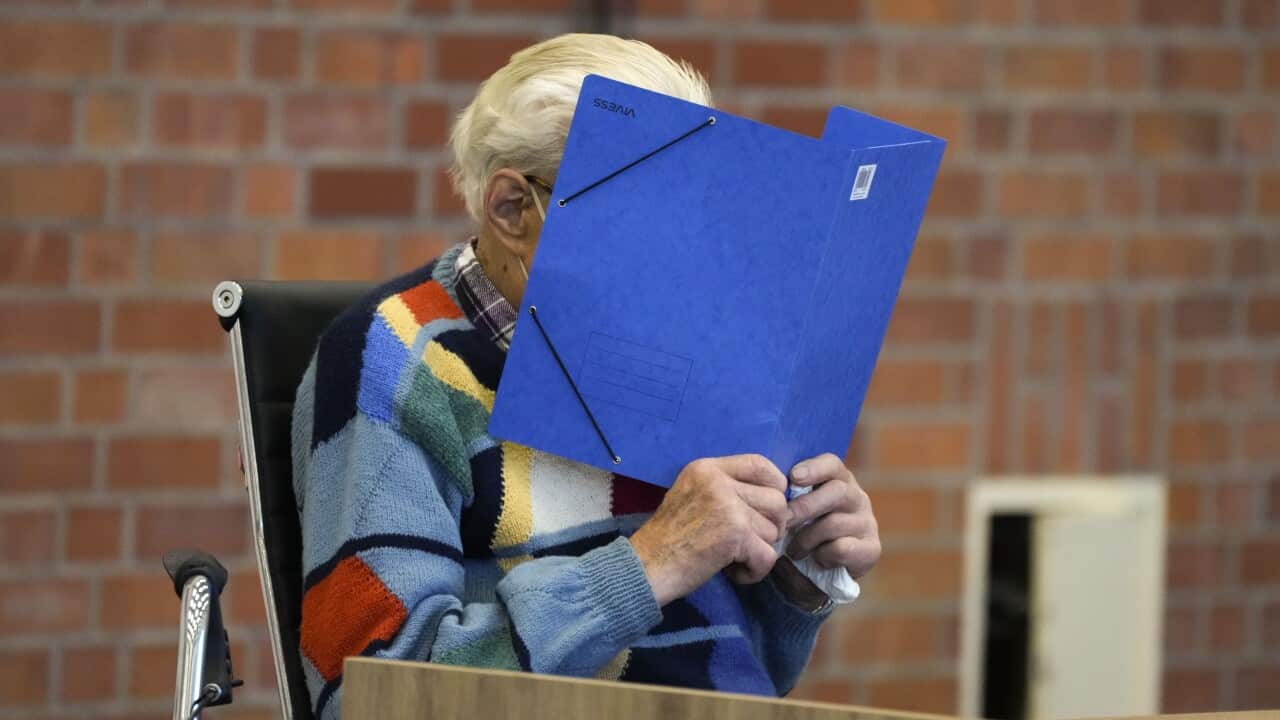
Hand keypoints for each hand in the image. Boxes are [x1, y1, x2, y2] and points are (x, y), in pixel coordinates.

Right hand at [630, 455, 789, 605]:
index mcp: (707, 468)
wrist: (646, 567)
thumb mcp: (692, 495)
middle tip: (750, 542)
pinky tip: (735, 573)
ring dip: (759, 551)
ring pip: (773, 530)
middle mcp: (719, 481)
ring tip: (733, 559)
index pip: (760, 464)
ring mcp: (728, 506)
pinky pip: (768, 556)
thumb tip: (774, 498)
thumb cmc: (668, 538)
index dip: (775, 486)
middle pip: (776, 500)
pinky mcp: (735, 535)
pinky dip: (755, 571)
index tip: (768, 509)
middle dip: (771, 526)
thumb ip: (727, 489)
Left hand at [785, 453, 880, 578]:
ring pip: (834, 523)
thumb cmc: (803, 533)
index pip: (832, 464)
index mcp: (839, 481)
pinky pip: (842, 548)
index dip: (814, 468)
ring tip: (793, 550)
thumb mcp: (796, 511)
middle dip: (805, 507)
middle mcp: (858, 498)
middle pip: (837, 491)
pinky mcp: (871, 549)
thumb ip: (789, 497)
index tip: (793, 477)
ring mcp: (867, 523)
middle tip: (784, 522)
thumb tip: (770, 488)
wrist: (819, 575)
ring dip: (807, 539)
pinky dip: (823, 555)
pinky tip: (817, 560)